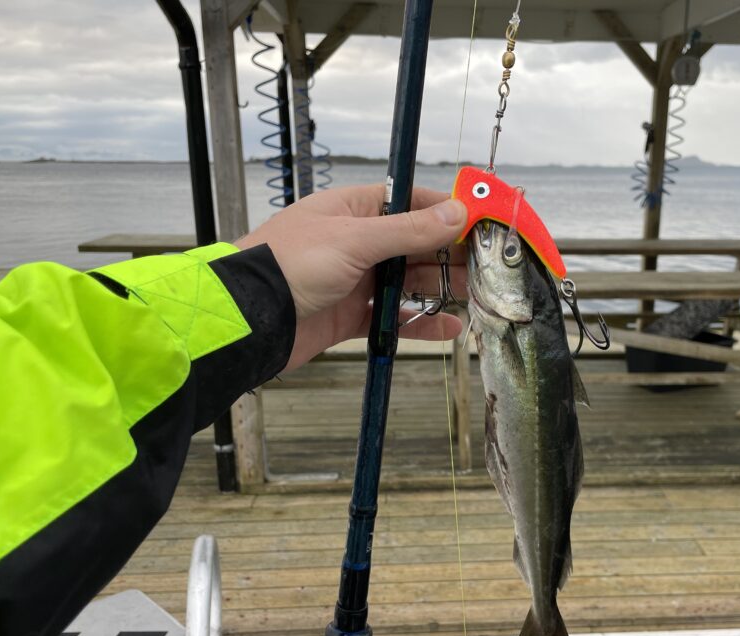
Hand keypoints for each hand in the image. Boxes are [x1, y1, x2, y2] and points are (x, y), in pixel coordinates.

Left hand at [235, 185, 467, 369]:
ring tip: (479, 299)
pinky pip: (395, 318)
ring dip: (442, 290)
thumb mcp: (353, 240)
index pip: (413, 203)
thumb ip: (408, 230)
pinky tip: (449, 329)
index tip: (484, 222)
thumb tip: (456, 211)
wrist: (248, 319)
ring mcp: (356, 280)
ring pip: (410, 282)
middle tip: (490, 268)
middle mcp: (358, 242)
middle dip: (453, 256)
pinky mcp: (352, 316)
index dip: (450, 211)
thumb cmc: (288, 264)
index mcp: (355, 210)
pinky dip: (421, 323)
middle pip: (418, 245)